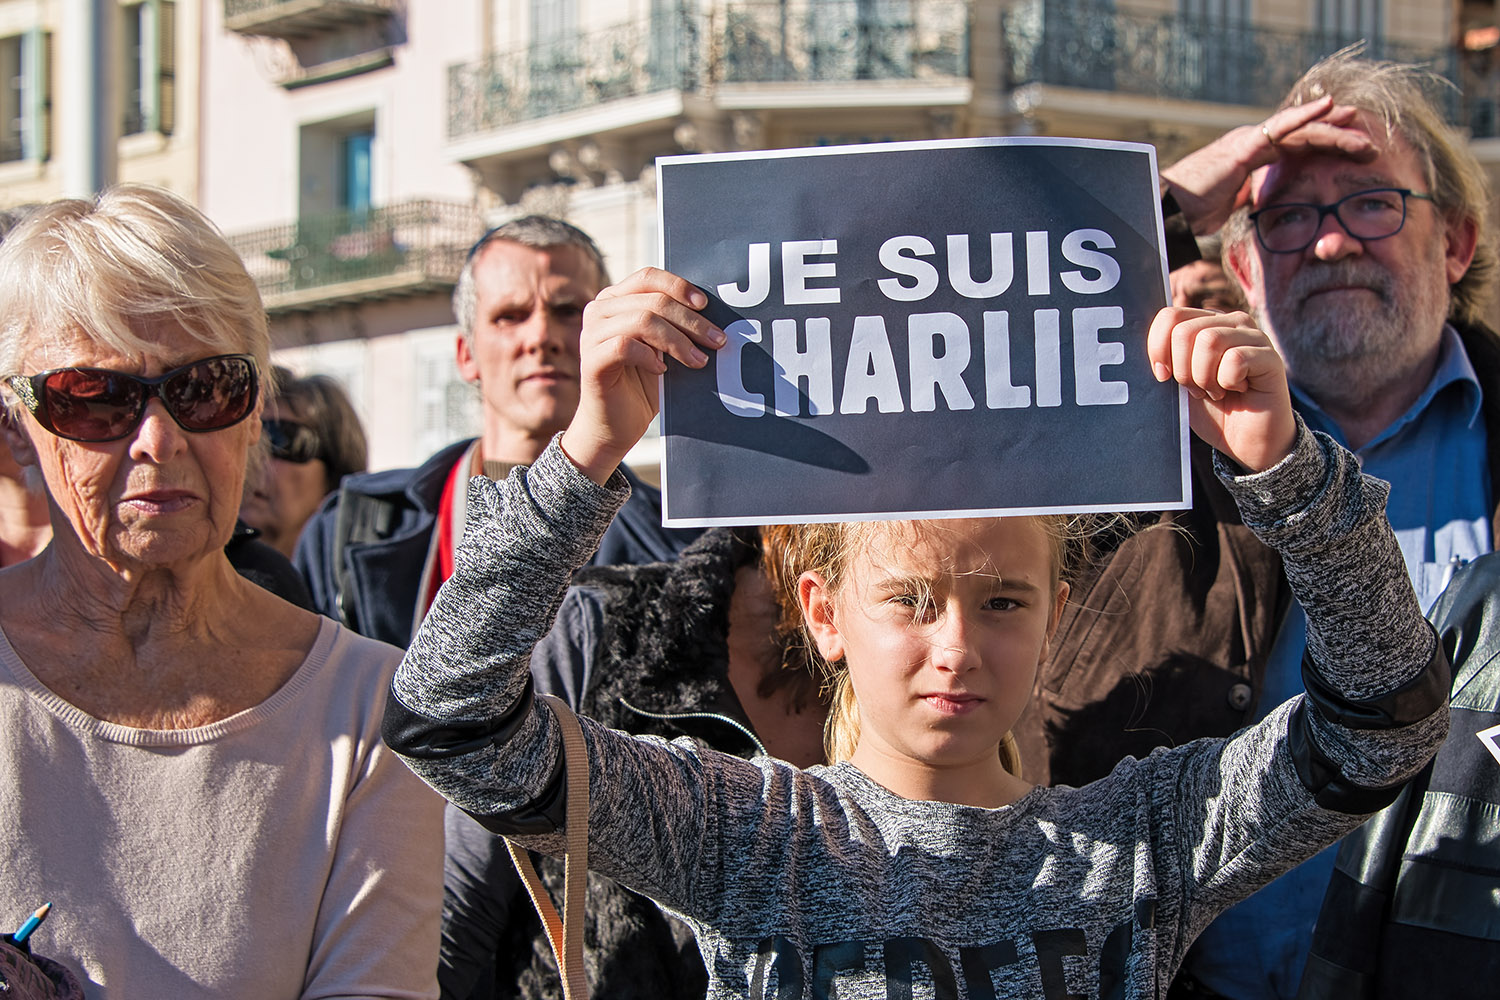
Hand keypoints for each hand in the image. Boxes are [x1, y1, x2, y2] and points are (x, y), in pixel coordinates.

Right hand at [560, 267, 723, 483]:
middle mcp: (599, 311)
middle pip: (652, 301)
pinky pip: (624, 346)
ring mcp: (591, 335)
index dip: (679, 286)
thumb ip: (675, 326)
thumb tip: (715, 314)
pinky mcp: (591, 361)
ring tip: (698, 361)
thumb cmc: (642, 385)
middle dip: (691, 321)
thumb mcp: (663, 349)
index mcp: (616, 299)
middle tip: (717, 341)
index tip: (705, 305)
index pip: (648, 277)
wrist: (614, 427)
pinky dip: (650, 356)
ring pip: (642, 321)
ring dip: (678, 341)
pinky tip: (663, 371)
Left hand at [1148, 307, 1295, 472]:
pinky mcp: (1270, 356)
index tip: (1163, 377)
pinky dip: (1227, 382)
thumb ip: (1165, 359)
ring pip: (1209, 341)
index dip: (1158, 349)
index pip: (1169, 316)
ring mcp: (1253, 336)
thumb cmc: (1211, 410)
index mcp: (1204, 323)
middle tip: (1198, 389)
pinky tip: (1238, 389)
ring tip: (1216, 390)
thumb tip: (1142, 348)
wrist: (1244, 442)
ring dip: (1204, 377)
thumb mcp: (1178, 382)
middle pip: (1184, 331)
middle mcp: (1230, 322)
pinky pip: (1235, 359)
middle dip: (1182, 369)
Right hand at [1161, 95, 1377, 234]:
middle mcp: (1251, 143)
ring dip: (1332, 127)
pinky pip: (1281, 126)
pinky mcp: (1244, 145)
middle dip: (1336, 135)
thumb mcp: (1228, 207)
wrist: (1168, 211)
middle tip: (1367, 140)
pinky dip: (1306, 115)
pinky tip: (1329, 106)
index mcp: (1250, 158)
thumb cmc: (1190, 212)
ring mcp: (1248, 141)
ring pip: (1299, 129)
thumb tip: (1260, 207)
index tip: (1352, 151)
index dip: (1323, 146)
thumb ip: (1246, 199)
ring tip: (1360, 126)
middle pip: (1303, 135)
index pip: (1295, 148)